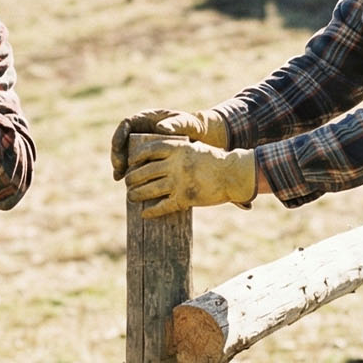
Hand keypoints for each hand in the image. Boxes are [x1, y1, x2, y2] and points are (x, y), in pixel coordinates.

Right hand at [108, 108, 227, 177]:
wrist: (199, 139)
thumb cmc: (192, 127)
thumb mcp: (186, 123)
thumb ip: (176, 124)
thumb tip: (161, 128)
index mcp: (146, 119)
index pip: (126, 124)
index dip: (118, 135)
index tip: (116, 146)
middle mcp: (139, 132)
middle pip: (121, 142)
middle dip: (117, 154)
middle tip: (118, 167)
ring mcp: (141, 146)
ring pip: (124, 155)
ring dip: (119, 166)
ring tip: (119, 178)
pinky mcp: (144, 159)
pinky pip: (133, 166)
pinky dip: (128, 174)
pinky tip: (126, 183)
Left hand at [124, 139, 254, 217]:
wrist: (233, 174)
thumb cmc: (214, 161)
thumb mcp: (193, 148)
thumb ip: (176, 152)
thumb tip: (156, 160)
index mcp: (177, 148)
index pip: (147, 150)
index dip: (135, 157)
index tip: (130, 162)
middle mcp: (175, 164)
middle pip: (143, 172)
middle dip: (131, 179)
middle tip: (128, 183)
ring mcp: (179, 182)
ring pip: (148, 190)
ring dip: (136, 195)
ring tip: (131, 196)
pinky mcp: (185, 198)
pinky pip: (161, 206)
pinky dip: (151, 211)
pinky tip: (145, 214)